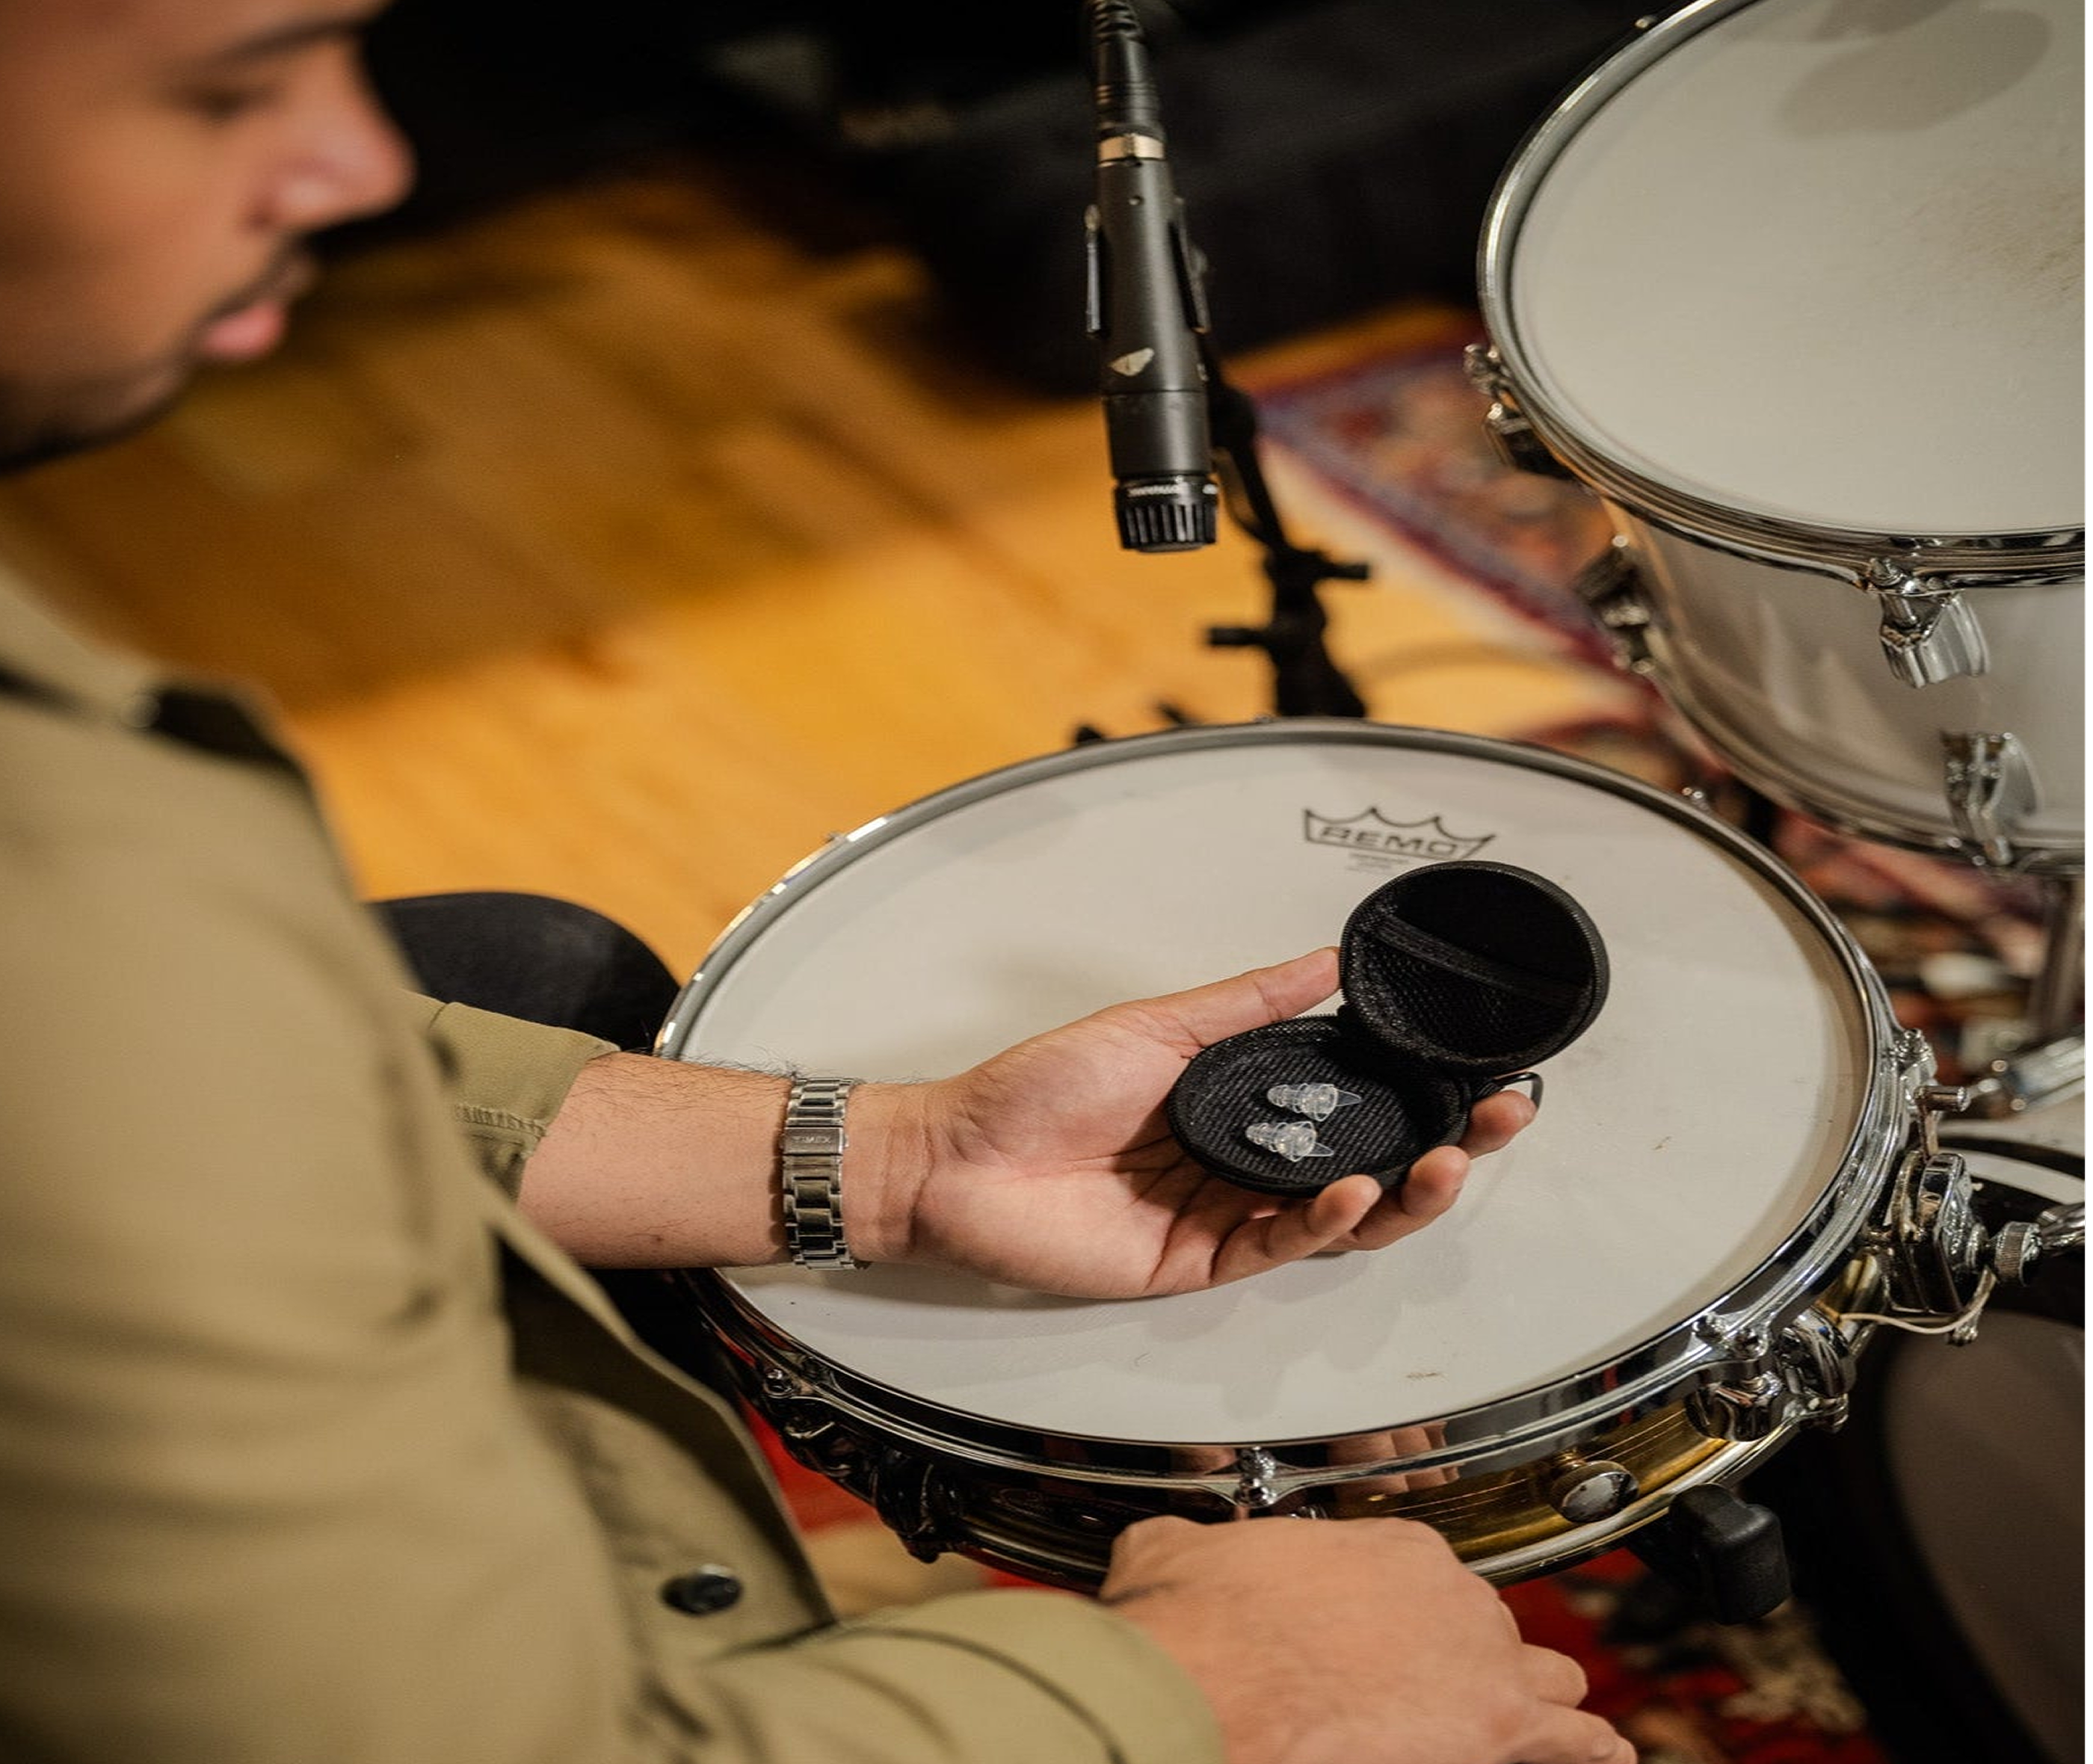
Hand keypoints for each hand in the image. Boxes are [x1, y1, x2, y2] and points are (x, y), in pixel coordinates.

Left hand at [857, 949, 1532, 1298]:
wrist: (956, 1154)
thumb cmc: (1037, 1089)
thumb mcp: (1160, 1026)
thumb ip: (1250, 1004)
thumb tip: (1327, 960)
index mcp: (1244, 1104)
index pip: (1357, 1103)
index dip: (1422, 1091)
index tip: (1478, 1067)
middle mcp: (1247, 1163)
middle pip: (1371, 1165)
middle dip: (1445, 1145)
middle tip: (1498, 1117)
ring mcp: (1227, 1215)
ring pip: (1341, 1218)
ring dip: (1402, 1192)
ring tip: (1446, 1157)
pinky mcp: (1196, 1261)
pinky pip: (1277, 1246)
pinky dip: (1319, 1221)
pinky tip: (1347, 1190)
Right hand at [1101, 1516, 1633, 1763]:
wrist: (1212, 1681)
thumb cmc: (1198, 1623)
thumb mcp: (1184, 1552)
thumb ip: (1206, 1550)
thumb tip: (1173, 1548)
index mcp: (1382, 1544)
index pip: (1421, 1570)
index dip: (1405, 1607)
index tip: (1384, 1626)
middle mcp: (1442, 1591)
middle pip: (1484, 1621)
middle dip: (1472, 1649)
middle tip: (1447, 1677)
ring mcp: (1476, 1659)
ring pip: (1542, 1674)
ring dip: (1543, 1693)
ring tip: (1559, 1711)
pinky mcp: (1494, 1728)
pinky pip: (1571, 1740)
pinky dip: (1590, 1748)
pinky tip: (1608, 1754)